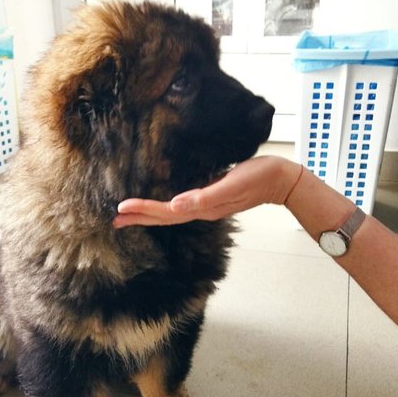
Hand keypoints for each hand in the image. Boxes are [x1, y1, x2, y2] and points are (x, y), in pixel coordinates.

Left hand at [113, 156, 301, 227]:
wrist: (282, 180)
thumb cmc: (259, 178)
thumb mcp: (232, 185)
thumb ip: (205, 197)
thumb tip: (177, 205)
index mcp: (204, 208)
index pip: (166, 212)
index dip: (143, 210)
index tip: (121, 208)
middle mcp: (202, 210)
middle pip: (164, 217)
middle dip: (139, 217)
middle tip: (115, 218)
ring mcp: (207, 205)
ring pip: (171, 212)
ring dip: (149, 213)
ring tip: (129, 213)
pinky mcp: (211, 196)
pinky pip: (182, 204)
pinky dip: (165, 205)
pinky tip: (160, 203)